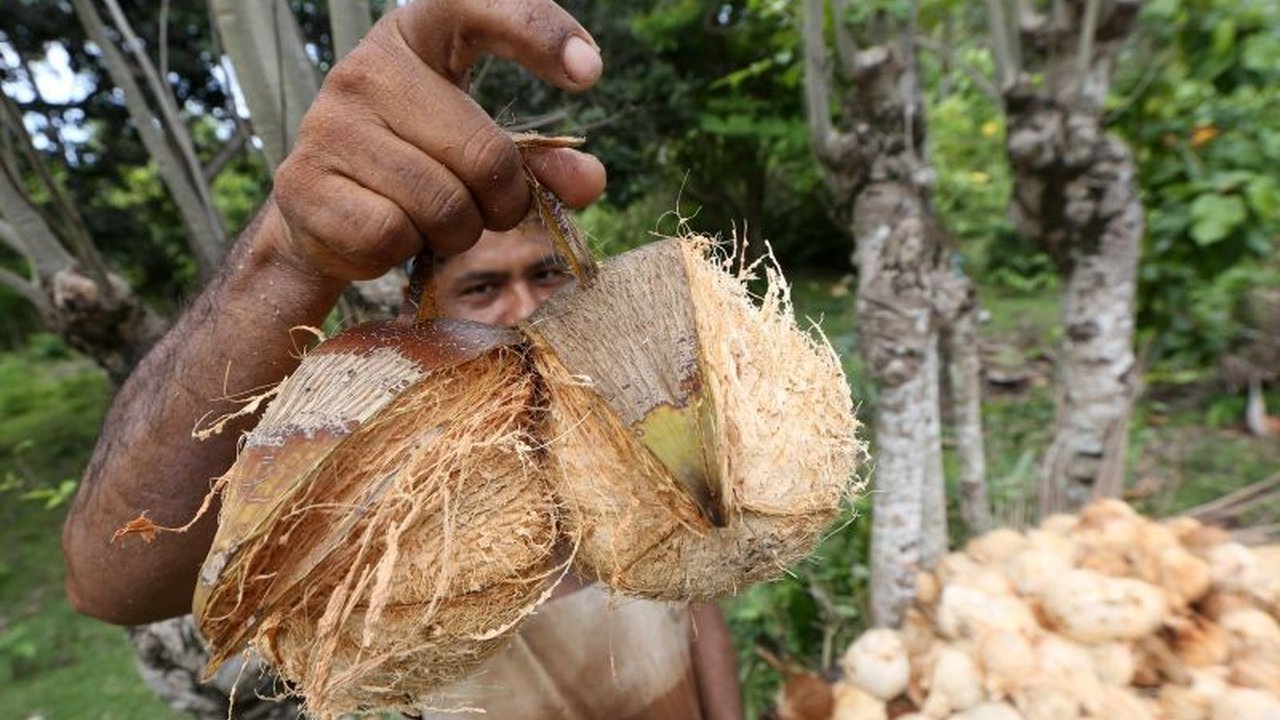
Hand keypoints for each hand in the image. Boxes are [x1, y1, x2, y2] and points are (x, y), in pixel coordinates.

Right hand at [269, 0, 607, 281]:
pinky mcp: (302, 183)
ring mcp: (327, 124)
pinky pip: (391, 236)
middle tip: (488, 209)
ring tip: (432, 219)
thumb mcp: (483, 152)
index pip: (475, 3)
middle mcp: (365, 68)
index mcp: (416, 36)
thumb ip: (541, 163)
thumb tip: (588, 181)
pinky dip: (404, 251)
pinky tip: (388, 232)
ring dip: (456, 233)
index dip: (536, 31)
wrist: (325, 211)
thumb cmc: (420, 165)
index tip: (588, 71)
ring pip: (442, 206)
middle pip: (485, 156)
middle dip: (504, 203)